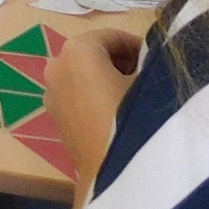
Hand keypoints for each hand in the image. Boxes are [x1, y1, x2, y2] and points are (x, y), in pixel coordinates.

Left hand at [46, 27, 140, 185]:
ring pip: (84, 74)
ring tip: (136, 98)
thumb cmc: (134, 118)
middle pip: (96, 53)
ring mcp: (51, 92)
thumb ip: (151, 60)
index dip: (138, 46)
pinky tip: (119, 113)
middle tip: (149, 79)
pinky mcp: (54, 116)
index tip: (157, 61)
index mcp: (77, 50)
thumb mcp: (150, 81)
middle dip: (122, 62)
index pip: (113, 36)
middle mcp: (57, 65)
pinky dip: (95, 95)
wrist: (113, 172)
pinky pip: (77, 94)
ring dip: (109, 78)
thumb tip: (151, 57)